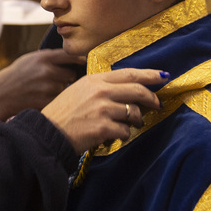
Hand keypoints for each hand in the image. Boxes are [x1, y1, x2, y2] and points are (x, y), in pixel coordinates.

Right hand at [0, 49, 83, 119]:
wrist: (0, 94)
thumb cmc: (17, 75)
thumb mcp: (31, 59)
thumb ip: (50, 57)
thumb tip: (74, 56)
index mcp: (44, 58)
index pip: (71, 55)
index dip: (80, 59)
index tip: (84, 62)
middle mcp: (47, 71)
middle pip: (71, 74)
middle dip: (66, 78)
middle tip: (53, 80)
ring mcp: (47, 87)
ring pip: (65, 88)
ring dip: (59, 90)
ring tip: (43, 90)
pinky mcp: (46, 101)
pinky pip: (59, 100)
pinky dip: (55, 100)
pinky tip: (41, 97)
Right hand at [41, 68, 166, 153]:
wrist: (47, 132)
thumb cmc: (63, 113)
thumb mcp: (79, 90)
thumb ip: (100, 87)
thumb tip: (127, 90)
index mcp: (94, 79)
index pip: (129, 73)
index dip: (149, 74)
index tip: (163, 76)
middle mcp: (100, 91)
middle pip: (137, 90)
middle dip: (152, 98)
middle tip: (158, 103)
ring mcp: (102, 109)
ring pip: (134, 113)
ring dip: (135, 121)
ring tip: (128, 126)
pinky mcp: (103, 127)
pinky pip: (125, 131)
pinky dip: (122, 135)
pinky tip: (112, 136)